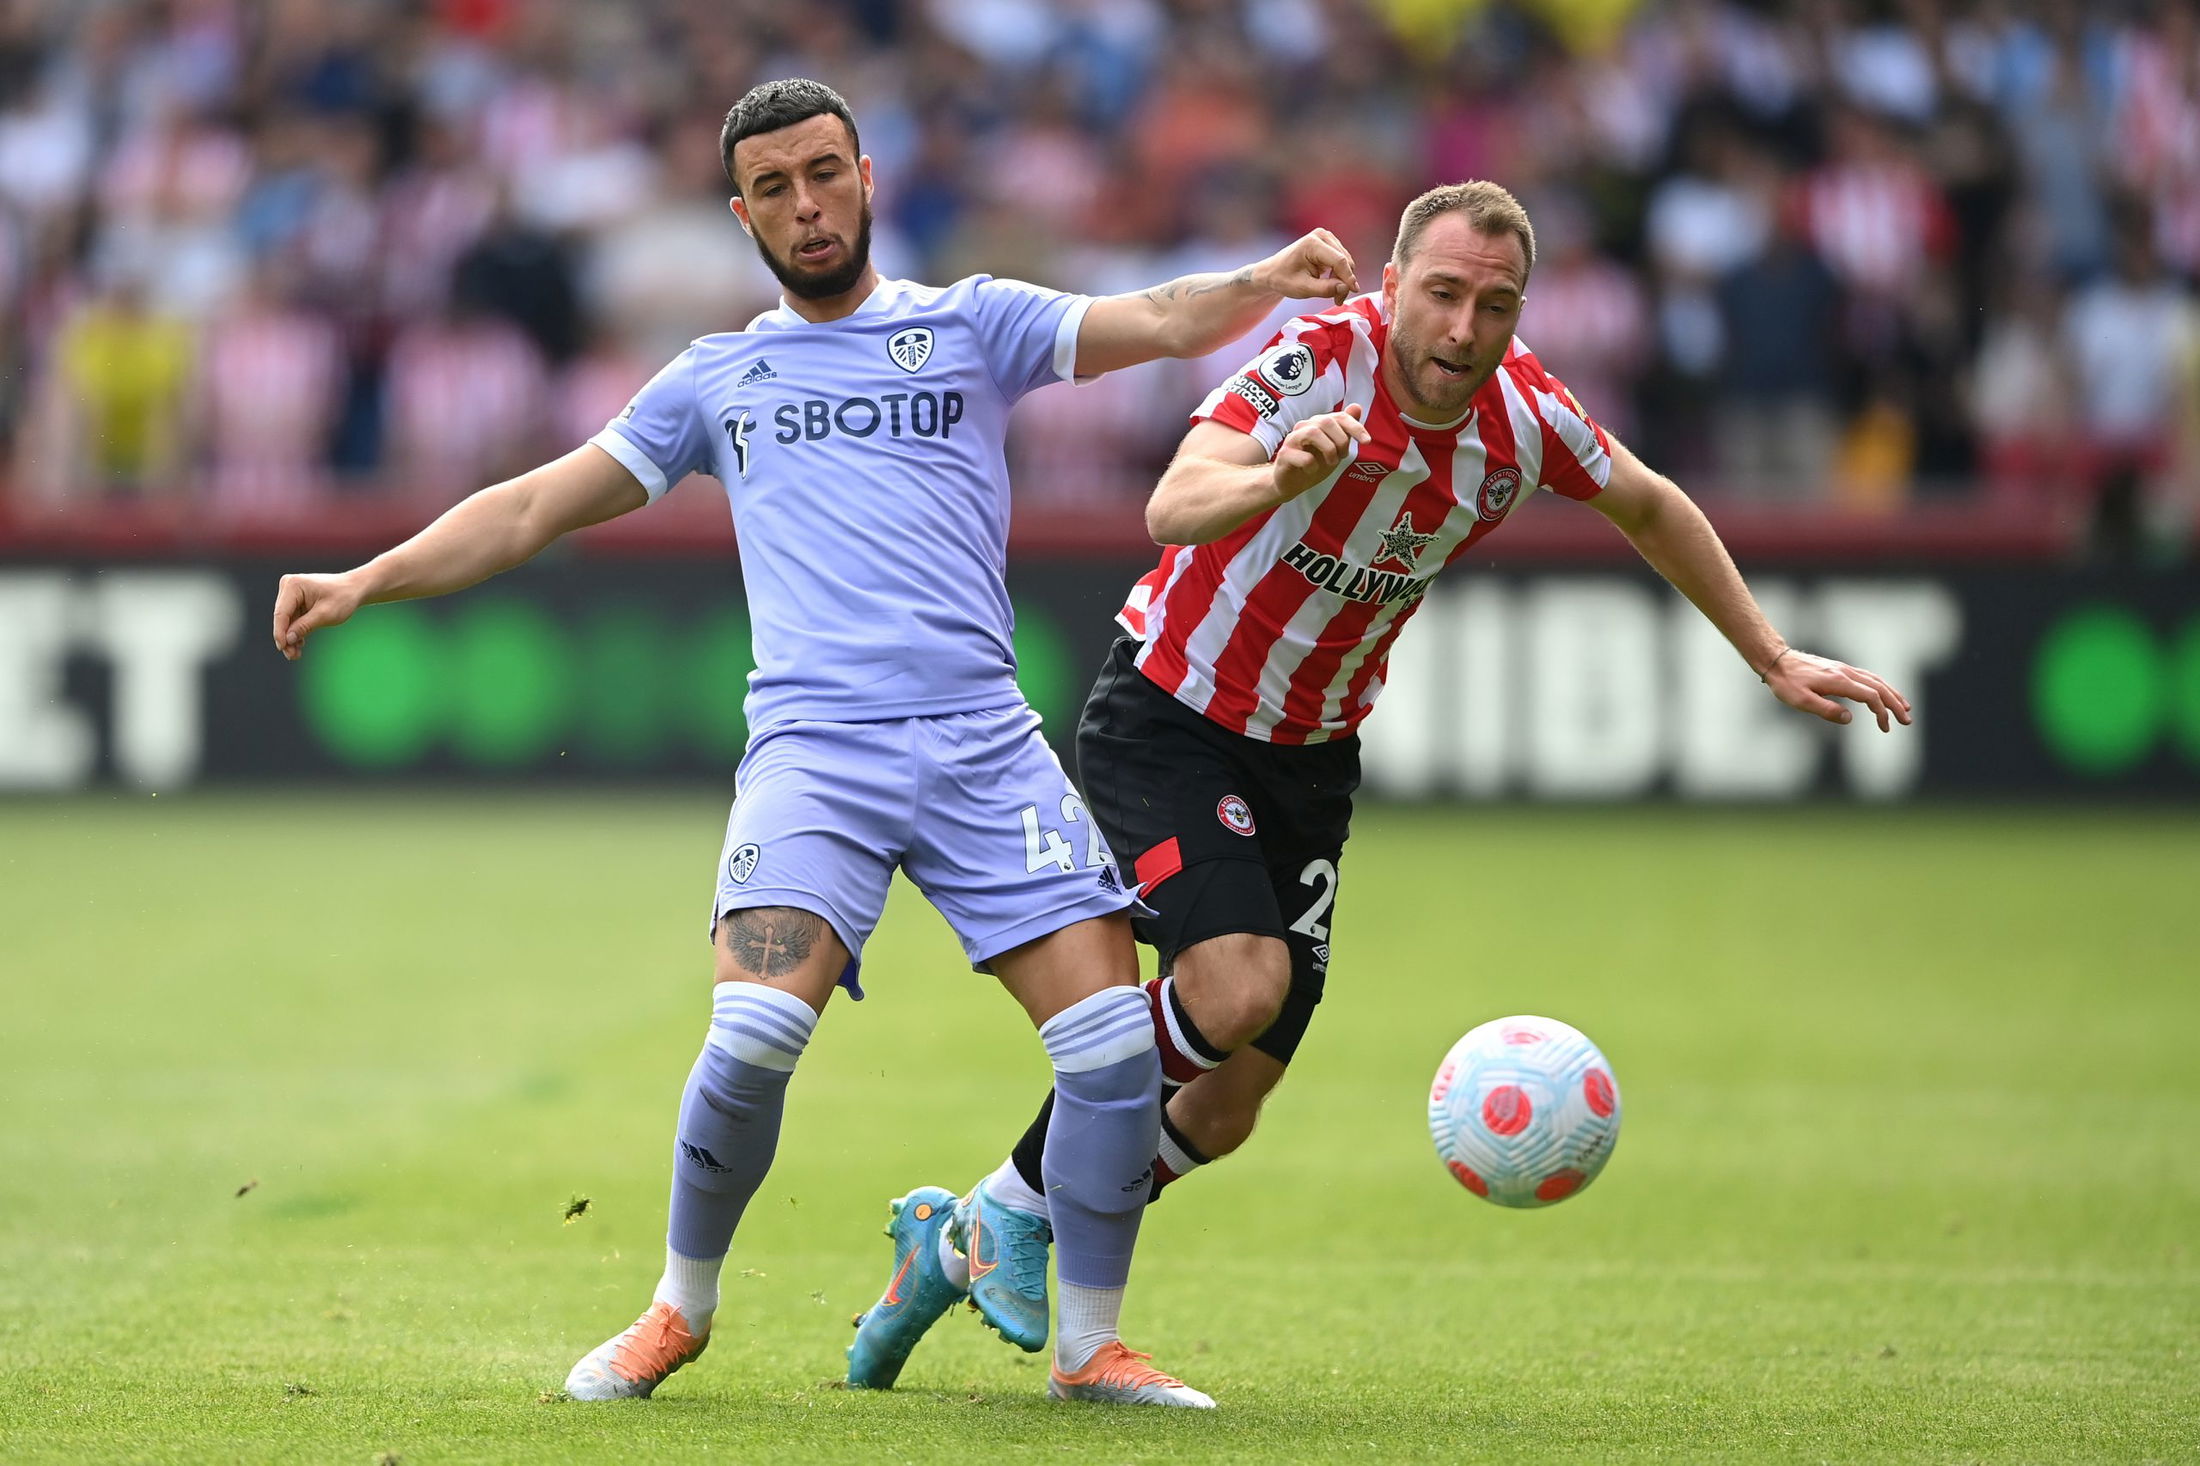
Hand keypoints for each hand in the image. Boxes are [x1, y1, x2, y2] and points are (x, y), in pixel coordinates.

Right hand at [272, 571, 365, 661]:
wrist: (354, 589)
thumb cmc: (343, 598)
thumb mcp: (325, 614)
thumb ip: (305, 626)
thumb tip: (287, 639)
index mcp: (293, 585)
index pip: (281, 613)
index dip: (280, 632)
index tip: (282, 648)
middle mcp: (288, 586)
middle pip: (282, 617)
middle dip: (286, 637)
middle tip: (292, 656)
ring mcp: (291, 594)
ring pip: (286, 621)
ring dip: (291, 638)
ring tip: (296, 655)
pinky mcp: (295, 601)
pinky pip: (292, 619)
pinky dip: (296, 632)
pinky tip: (299, 646)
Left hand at [1257, 229, 1358, 303]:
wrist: (1273, 272)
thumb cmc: (1284, 279)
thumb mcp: (1302, 288)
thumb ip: (1324, 289)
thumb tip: (1345, 288)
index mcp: (1312, 243)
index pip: (1339, 261)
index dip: (1348, 277)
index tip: (1353, 292)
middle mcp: (1322, 236)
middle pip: (1345, 261)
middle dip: (1344, 282)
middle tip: (1337, 300)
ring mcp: (1327, 238)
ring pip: (1346, 262)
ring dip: (1343, 280)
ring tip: (1333, 295)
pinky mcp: (1330, 244)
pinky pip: (1343, 262)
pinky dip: (1340, 275)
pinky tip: (1331, 285)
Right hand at [1272, 404, 1370, 501]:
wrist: (1289, 484)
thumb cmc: (1312, 464)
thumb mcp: (1334, 448)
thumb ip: (1344, 430)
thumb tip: (1356, 406)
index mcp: (1317, 424)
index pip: (1339, 417)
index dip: (1355, 427)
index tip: (1367, 441)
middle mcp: (1304, 427)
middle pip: (1326, 421)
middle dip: (1341, 440)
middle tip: (1342, 456)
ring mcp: (1292, 439)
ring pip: (1313, 432)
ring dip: (1328, 450)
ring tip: (1331, 463)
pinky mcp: (1284, 455)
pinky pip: (1303, 456)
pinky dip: (1312, 465)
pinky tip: (1311, 470)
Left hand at [1762, 648, 1912, 730]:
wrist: (1778, 662)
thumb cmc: (1787, 683)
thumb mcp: (1801, 701)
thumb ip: (1826, 710)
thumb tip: (1849, 718)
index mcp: (1839, 681)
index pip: (1870, 696)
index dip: (1882, 713)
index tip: (1885, 728)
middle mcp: (1846, 673)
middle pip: (1879, 687)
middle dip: (1895, 704)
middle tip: (1907, 721)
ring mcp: (1844, 669)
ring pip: (1876, 680)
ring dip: (1892, 694)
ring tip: (1904, 708)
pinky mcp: (1840, 669)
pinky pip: (1868, 677)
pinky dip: (1881, 686)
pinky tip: (1884, 693)